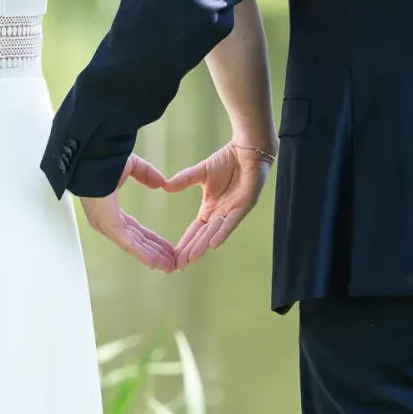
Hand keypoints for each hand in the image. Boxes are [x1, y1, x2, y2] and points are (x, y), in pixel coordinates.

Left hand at [78, 155, 178, 271]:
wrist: (93, 154)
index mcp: (110, 210)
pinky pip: (128, 244)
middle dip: (155, 253)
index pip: (135, 230)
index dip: (152, 240)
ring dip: (152, 257)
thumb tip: (160, 182)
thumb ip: (146, 175)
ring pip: (134, 246)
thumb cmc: (103, 158)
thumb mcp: (132, 167)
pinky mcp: (109, 225)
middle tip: (171, 262)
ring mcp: (107, 225)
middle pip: (136, 242)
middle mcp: (107, 222)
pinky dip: (143, 254)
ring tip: (168, 267)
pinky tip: (156, 263)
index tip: (167, 247)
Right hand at [164, 141, 273, 269]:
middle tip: (178, 265)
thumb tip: (165, 187)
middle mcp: (221, 214)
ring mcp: (233, 210)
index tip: (173, 256)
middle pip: (203, 236)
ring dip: (203, 245)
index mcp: (210, 208)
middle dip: (191, 250)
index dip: (185, 242)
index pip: (195, 230)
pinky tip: (214, 244)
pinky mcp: (245, 204)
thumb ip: (184, 180)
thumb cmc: (228, 160)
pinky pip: (232, 221)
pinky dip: (222, 232)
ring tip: (191, 258)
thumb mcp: (200, 173)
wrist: (247, 148)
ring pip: (216, 232)